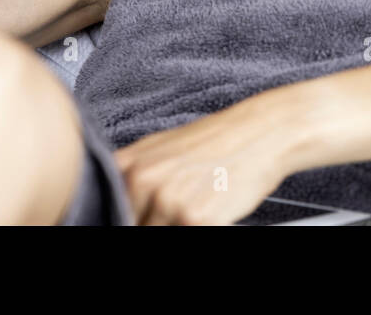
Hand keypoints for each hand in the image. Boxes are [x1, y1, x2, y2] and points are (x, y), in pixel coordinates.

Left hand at [112, 99, 293, 224]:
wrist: (260, 133)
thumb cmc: (214, 141)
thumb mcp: (160, 148)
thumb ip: (132, 178)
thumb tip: (114, 206)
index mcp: (127, 165)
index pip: (110, 213)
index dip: (127, 218)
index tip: (140, 217)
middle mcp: (142, 182)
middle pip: (132, 225)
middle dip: (153, 222)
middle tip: (177, 208)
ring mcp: (168, 202)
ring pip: (156, 232)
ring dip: (174, 225)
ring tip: (194, 206)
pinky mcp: (196, 219)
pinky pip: (186, 236)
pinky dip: (198, 227)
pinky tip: (210, 211)